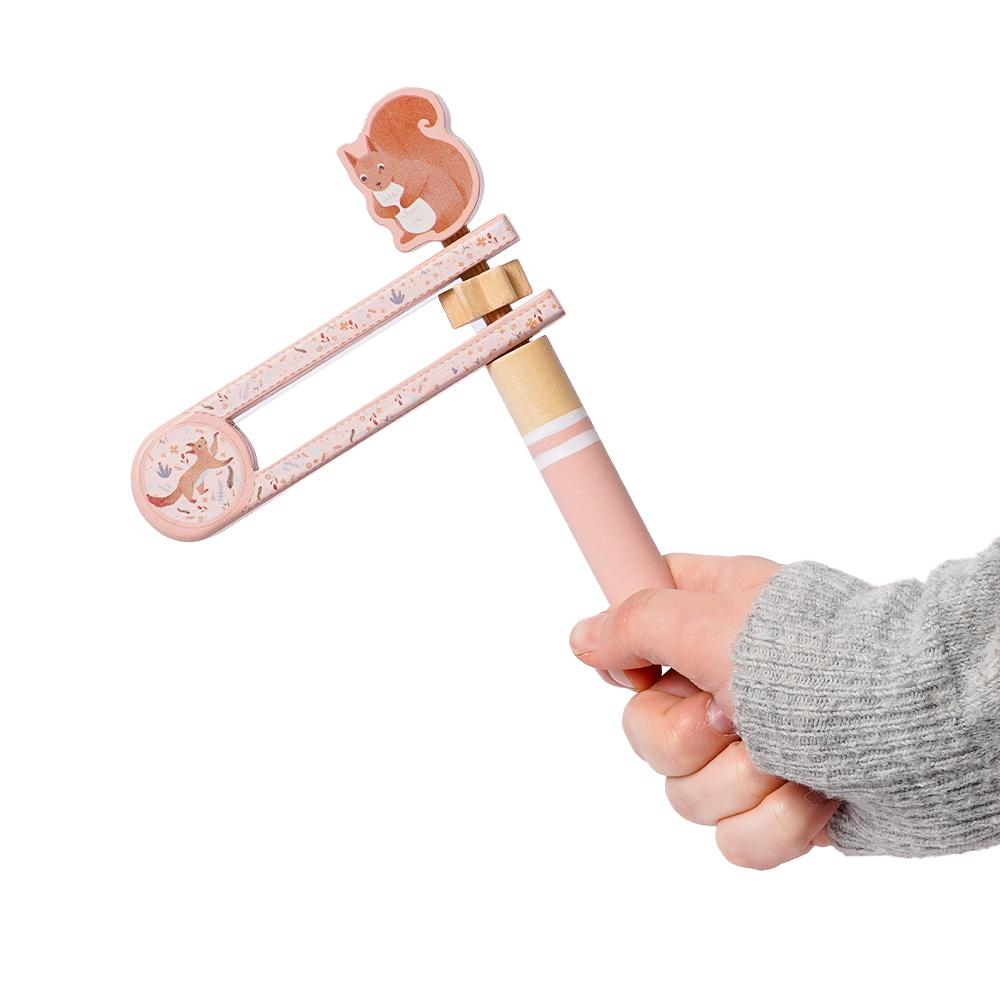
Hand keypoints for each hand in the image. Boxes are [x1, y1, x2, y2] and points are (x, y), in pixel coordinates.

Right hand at [569, 554, 838, 868]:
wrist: (920, 728)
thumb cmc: (824, 659)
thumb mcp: (713, 622)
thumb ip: (636, 623)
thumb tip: (582, 637)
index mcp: (710, 623)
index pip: (635, 632)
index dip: (630, 660)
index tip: (645, 673)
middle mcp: (725, 686)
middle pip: (646, 735)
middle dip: (688, 739)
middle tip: (734, 717)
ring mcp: (751, 750)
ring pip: (686, 795)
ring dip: (741, 780)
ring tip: (792, 756)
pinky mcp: (778, 808)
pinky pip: (735, 840)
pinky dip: (776, 822)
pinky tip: (815, 793)